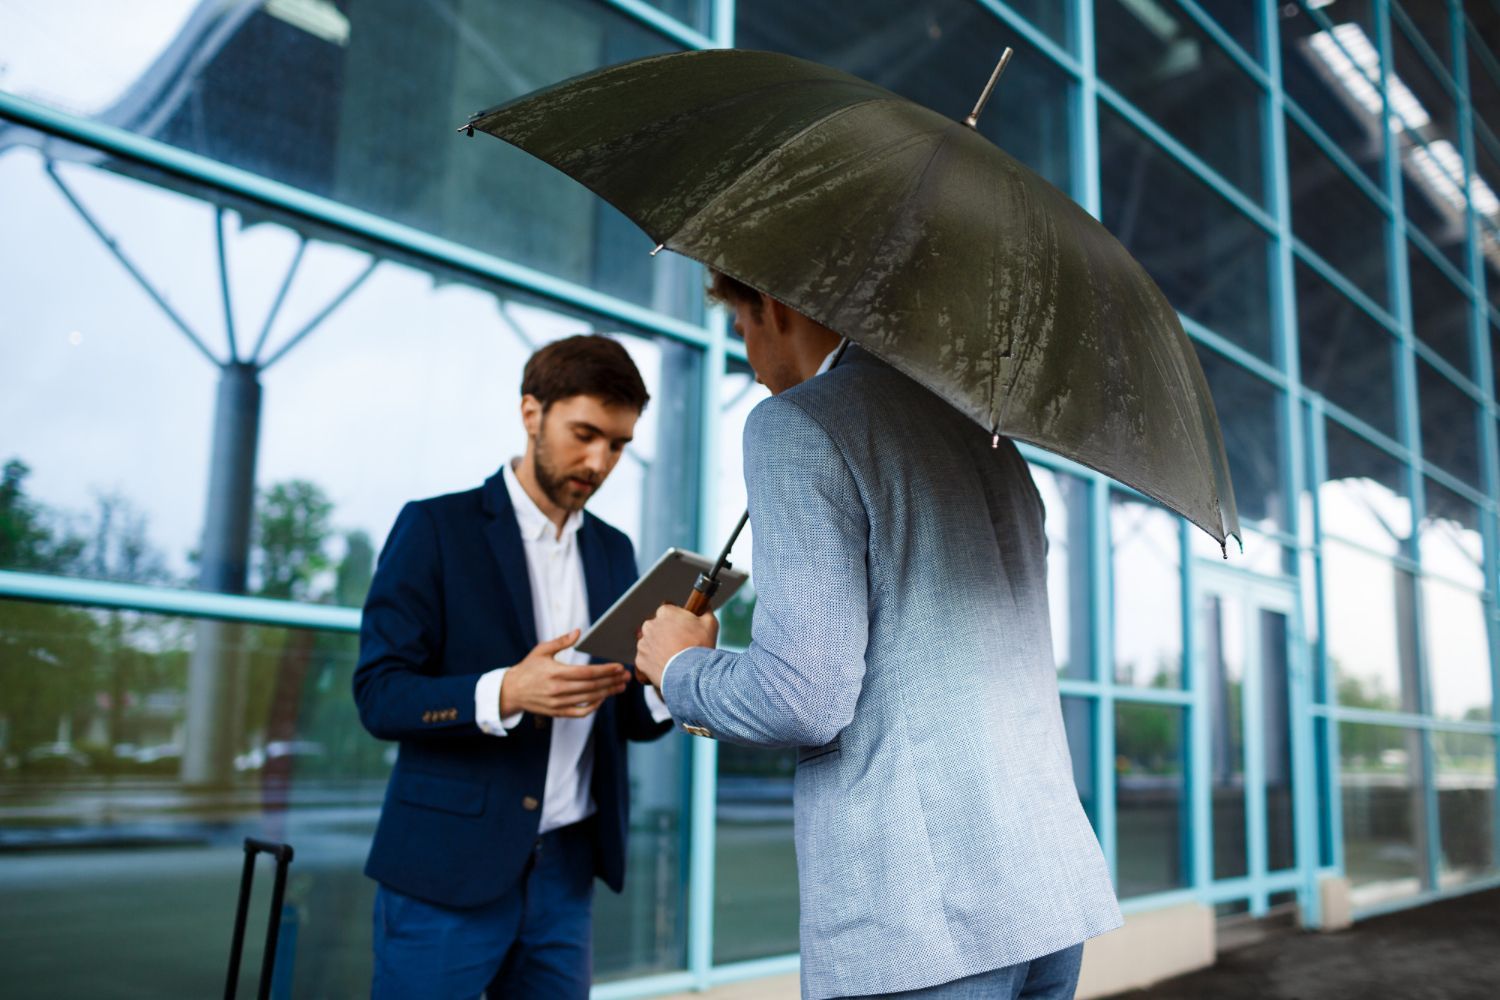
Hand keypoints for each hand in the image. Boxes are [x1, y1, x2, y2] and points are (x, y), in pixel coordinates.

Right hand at [500, 630, 628, 717]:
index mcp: (556, 673)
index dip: (605, 670)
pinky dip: (592, 707)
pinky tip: (601, 699)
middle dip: (612, 681)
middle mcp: (558, 690)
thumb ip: (561, 641)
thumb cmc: (528, 668)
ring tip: (620, 687)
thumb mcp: (541, 650)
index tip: (619, 667)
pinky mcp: (557, 712)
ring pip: (588, 699)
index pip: (587, 673)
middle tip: (627, 677)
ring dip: (607, 693)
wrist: (511, 691)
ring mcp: (558, 703)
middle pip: (592, 687)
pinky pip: (579, 712)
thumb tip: (579, 632)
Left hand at [635, 604, 718, 689]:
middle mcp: (650, 625)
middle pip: (656, 627)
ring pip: (650, 644)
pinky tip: (667, 667)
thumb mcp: (710, 624)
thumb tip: (705, 606)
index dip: (676, 621)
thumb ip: (706, 610)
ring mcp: (643, 643)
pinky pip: (646, 660)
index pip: (667, 612)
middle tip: (679, 644)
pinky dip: (654, 663)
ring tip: (673, 658)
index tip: (683, 629)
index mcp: (665, 612)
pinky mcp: (640, 660)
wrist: (691, 674)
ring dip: (658, 649)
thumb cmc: (700, 647)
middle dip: (665, 634)